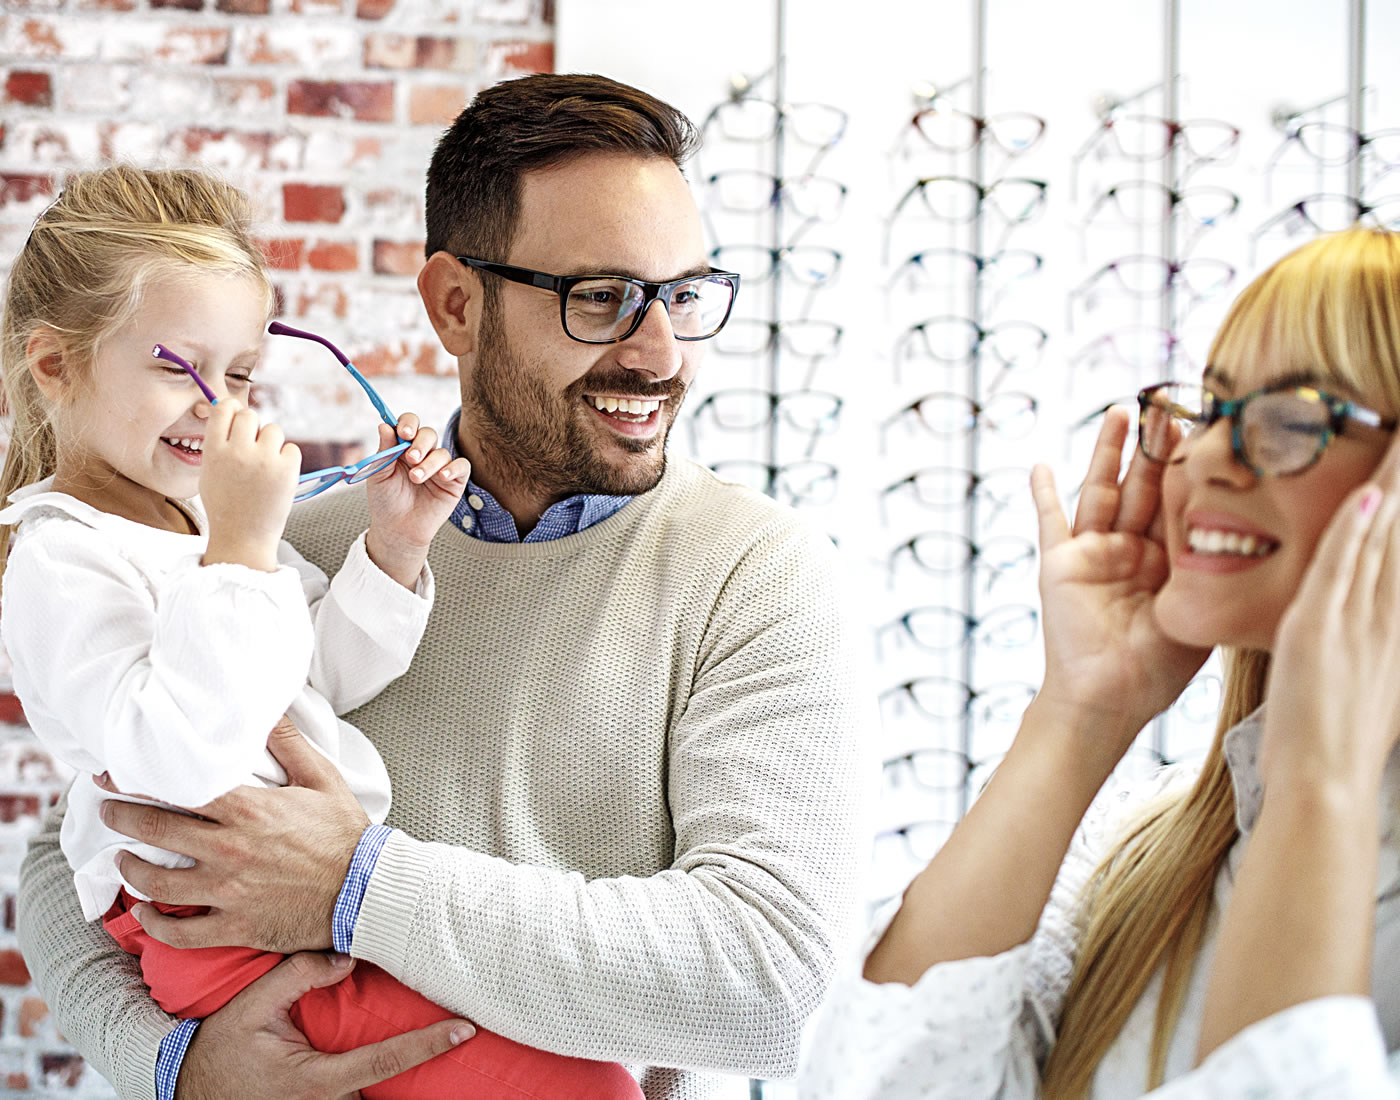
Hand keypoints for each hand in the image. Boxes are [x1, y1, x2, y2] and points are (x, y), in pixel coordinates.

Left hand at [100, 717, 367, 952]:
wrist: (366, 891)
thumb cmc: (346, 834)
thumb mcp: (323, 778)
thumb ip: (288, 743)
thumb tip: (267, 709)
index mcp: (248, 810)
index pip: (177, 789)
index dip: (138, 779)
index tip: (113, 773)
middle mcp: (230, 850)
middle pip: (155, 831)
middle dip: (122, 817)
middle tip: (108, 809)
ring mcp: (229, 891)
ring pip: (157, 883)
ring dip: (131, 869)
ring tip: (122, 858)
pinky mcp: (235, 925)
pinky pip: (180, 931)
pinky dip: (154, 924)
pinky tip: (144, 912)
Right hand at [176, 952, 474, 1099]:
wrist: (187, 1091)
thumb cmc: (219, 1050)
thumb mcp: (250, 1006)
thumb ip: (296, 976)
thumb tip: (348, 956)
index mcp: (316, 1080)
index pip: (385, 1061)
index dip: (428, 1045)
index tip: (464, 1030)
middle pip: (388, 1084)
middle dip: (419, 1061)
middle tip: (457, 1029)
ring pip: (374, 1095)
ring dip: (397, 1078)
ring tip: (434, 1042)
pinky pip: (357, 1098)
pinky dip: (376, 1083)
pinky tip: (401, 1056)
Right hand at [201, 399, 300, 572]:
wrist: (242, 537)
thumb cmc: (226, 505)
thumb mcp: (209, 472)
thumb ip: (218, 443)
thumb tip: (231, 411)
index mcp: (214, 451)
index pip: (223, 409)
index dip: (232, 409)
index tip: (236, 418)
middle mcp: (238, 452)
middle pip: (250, 415)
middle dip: (253, 427)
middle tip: (253, 448)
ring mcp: (264, 460)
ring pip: (274, 430)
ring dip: (272, 443)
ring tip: (265, 467)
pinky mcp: (287, 470)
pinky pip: (292, 448)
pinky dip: (288, 459)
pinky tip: (278, 476)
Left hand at [363, 413, 469, 588]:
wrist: (397, 530)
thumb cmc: (386, 502)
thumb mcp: (379, 474)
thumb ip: (384, 450)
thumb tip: (384, 425)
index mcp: (402, 448)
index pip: (409, 425)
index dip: (408, 423)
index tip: (403, 433)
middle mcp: (423, 454)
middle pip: (428, 434)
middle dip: (420, 443)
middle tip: (411, 458)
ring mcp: (439, 468)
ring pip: (442, 452)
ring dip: (429, 463)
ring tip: (416, 478)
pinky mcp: (454, 482)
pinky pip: (462, 466)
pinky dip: (453, 468)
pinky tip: (442, 477)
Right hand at [1031, 407, 1209, 775]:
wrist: (1111, 699)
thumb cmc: (1158, 668)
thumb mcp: (1198, 609)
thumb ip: (1209, 569)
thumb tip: (1254, 533)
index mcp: (1166, 561)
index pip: (1180, 501)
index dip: (1190, 466)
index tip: (1207, 425)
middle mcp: (1130, 550)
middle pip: (1144, 485)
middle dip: (1155, 445)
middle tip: (1168, 402)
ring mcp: (1093, 554)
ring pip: (1103, 490)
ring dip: (1109, 451)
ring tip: (1120, 411)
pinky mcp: (1061, 564)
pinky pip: (1051, 523)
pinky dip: (1043, 495)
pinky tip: (1040, 465)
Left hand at [1263, 433, 1399, 792]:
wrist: (1324, 784)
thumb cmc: (1333, 743)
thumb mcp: (1368, 688)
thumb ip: (1372, 651)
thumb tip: (1375, 630)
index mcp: (1396, 635)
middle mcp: (1389, 623)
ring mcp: (1358, 625)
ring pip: (1382, 543)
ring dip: (1394, 492)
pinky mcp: (1320, 631)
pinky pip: (1342, 568)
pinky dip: (1355, 531)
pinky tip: (1367, 497)